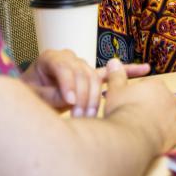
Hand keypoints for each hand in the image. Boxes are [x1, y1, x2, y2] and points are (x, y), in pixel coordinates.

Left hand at [21, 50, 150, 116]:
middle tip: (78, 118)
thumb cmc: (31, 96)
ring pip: (96, 77)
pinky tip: (144, 69)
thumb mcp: (34, 97)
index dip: (68, 83)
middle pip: (82, 72)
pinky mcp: (92, 76)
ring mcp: (81, 66)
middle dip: (82, 96)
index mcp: (51, 58)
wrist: (33, 99)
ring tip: (91, 116)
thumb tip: (68, 97)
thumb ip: (50, 94)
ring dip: (95, 98)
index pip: (64, 66)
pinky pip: (111, 74)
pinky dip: (127, 71)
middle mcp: (68, 58)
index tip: (69, 102)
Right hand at [103, 58, 175, 153]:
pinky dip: (164, 135)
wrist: (130, 137)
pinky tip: (152, 137)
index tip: (131, 101)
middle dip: (151, 106)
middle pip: (161, 100)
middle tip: (136, 115)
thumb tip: (114, 62)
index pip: (151, 86)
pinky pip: (172, 132)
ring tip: (143, 128)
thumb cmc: (123, 111)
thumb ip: (116, 75)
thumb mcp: (115, 89)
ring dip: (158, 120)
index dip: (140, 94)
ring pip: (167, 116)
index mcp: (157, 85)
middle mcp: (170, 98)